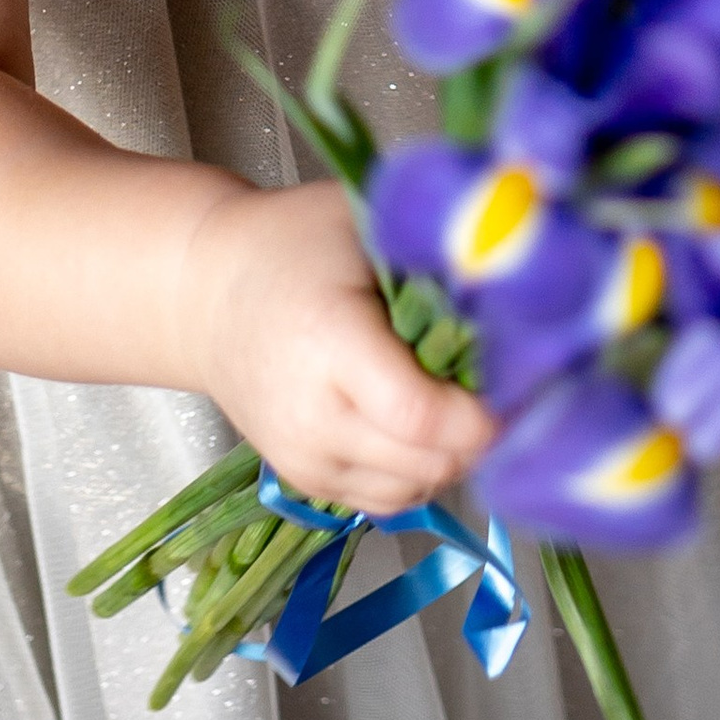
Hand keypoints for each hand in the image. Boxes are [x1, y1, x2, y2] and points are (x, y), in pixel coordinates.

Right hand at [181, 178, 495, 517]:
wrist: (206, 294)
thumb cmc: (291, 244)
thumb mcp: (360, 219)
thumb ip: (430, 250)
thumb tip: (510, 284)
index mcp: (329, 344)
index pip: (422, 416)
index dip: (482, 411)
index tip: (514, 379)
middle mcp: (313, 417)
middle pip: (428, 461)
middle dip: (479, 429)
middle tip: (499, 383)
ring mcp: (306, 460)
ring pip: (417, 489)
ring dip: (453, 454)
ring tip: (456, 398)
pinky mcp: (307, 482)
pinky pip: (389, 500)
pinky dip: (420, 470)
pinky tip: (421, 423)